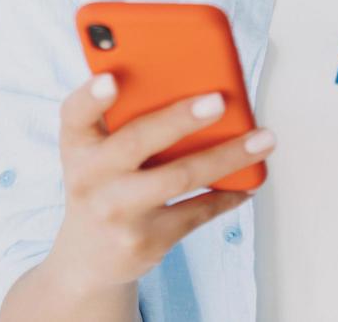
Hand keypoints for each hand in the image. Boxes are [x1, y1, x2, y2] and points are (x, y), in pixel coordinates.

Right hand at [44, 73, 276, 297]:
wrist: (88, 258)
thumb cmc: (101, 185)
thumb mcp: (95, 153)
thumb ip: (122, 120)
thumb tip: (188, 84)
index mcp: (78, 144)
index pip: (75, 114)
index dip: (91, 96)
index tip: (111, 79)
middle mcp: (91, 178)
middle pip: (137, 140)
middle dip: (180, 119)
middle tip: (218, 101)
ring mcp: (119, 212)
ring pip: (179, 177)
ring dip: (227, 156)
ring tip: (262, 138)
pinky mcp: (147, 240)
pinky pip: (197, 212)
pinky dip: (228, 195)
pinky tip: (249, 181)